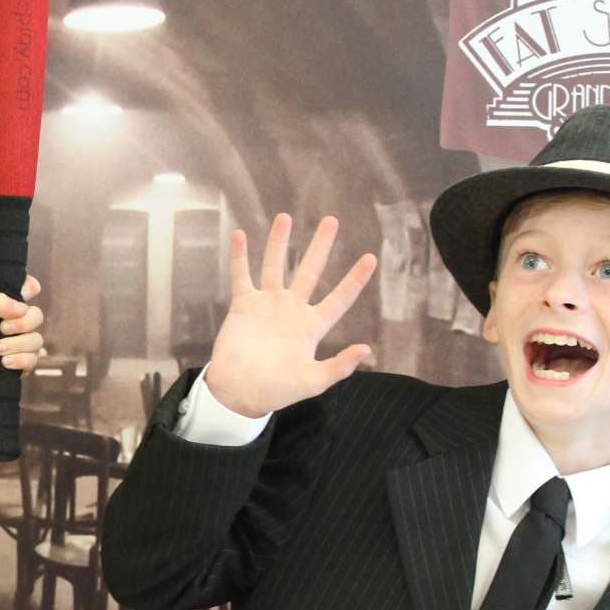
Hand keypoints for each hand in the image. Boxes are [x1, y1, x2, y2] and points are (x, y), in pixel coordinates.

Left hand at [0, 275, 45, 410]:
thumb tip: (21, 306)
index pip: (23, 292)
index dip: (30, 288)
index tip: (30, 290)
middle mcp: (10, 326)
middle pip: (36, 315)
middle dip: (24, 322)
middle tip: (2, 330)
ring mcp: (17, 346)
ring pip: (36, 339)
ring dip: (18, 344)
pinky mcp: (20, 366)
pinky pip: (34, 359)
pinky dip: (20, 360)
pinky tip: (5, 364)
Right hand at [203, 214, 377, 417]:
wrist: (239, 392)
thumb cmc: (277, 390)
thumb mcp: (313, 382)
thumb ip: (338, 366)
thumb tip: (366, 349)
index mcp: (312, 326)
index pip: (339, 298)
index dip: (354, 279)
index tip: (370, 258)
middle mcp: (292, 309)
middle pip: (310, 271)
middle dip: (321, 246)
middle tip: (331, 221)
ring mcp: (267, 304)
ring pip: (275, 265)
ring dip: (279, 242)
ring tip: (285, 217)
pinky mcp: (243, 305)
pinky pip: (241, 275)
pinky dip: (240, 256)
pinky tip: (240, 235)